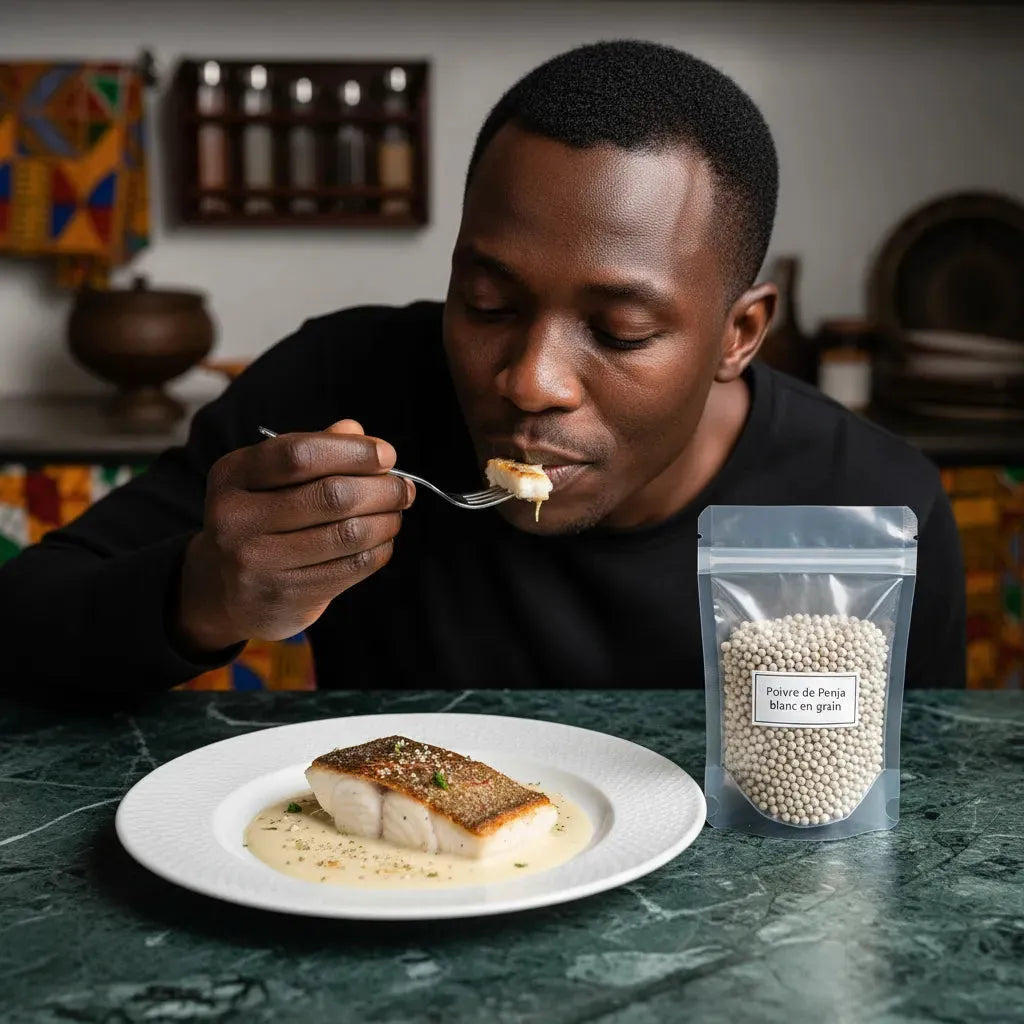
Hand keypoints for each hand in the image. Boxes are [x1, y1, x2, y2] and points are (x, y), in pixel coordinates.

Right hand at [175, 419, 414, 653]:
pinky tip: (383, 539)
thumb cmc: (261, 520)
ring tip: (397, 512)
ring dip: (387, 519)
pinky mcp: (285, 596)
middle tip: (403, 487)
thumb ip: (312, 450)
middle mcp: (236, 519)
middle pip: (331, 495)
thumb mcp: (270, 479)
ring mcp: (258, 563)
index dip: (353, 452)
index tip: (387, 454)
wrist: (227, 593)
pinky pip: (352, 567)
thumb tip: (356, 431)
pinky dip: (379, 548)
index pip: (300, 455)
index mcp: (232, 476)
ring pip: (348, 533)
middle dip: (381, 488)